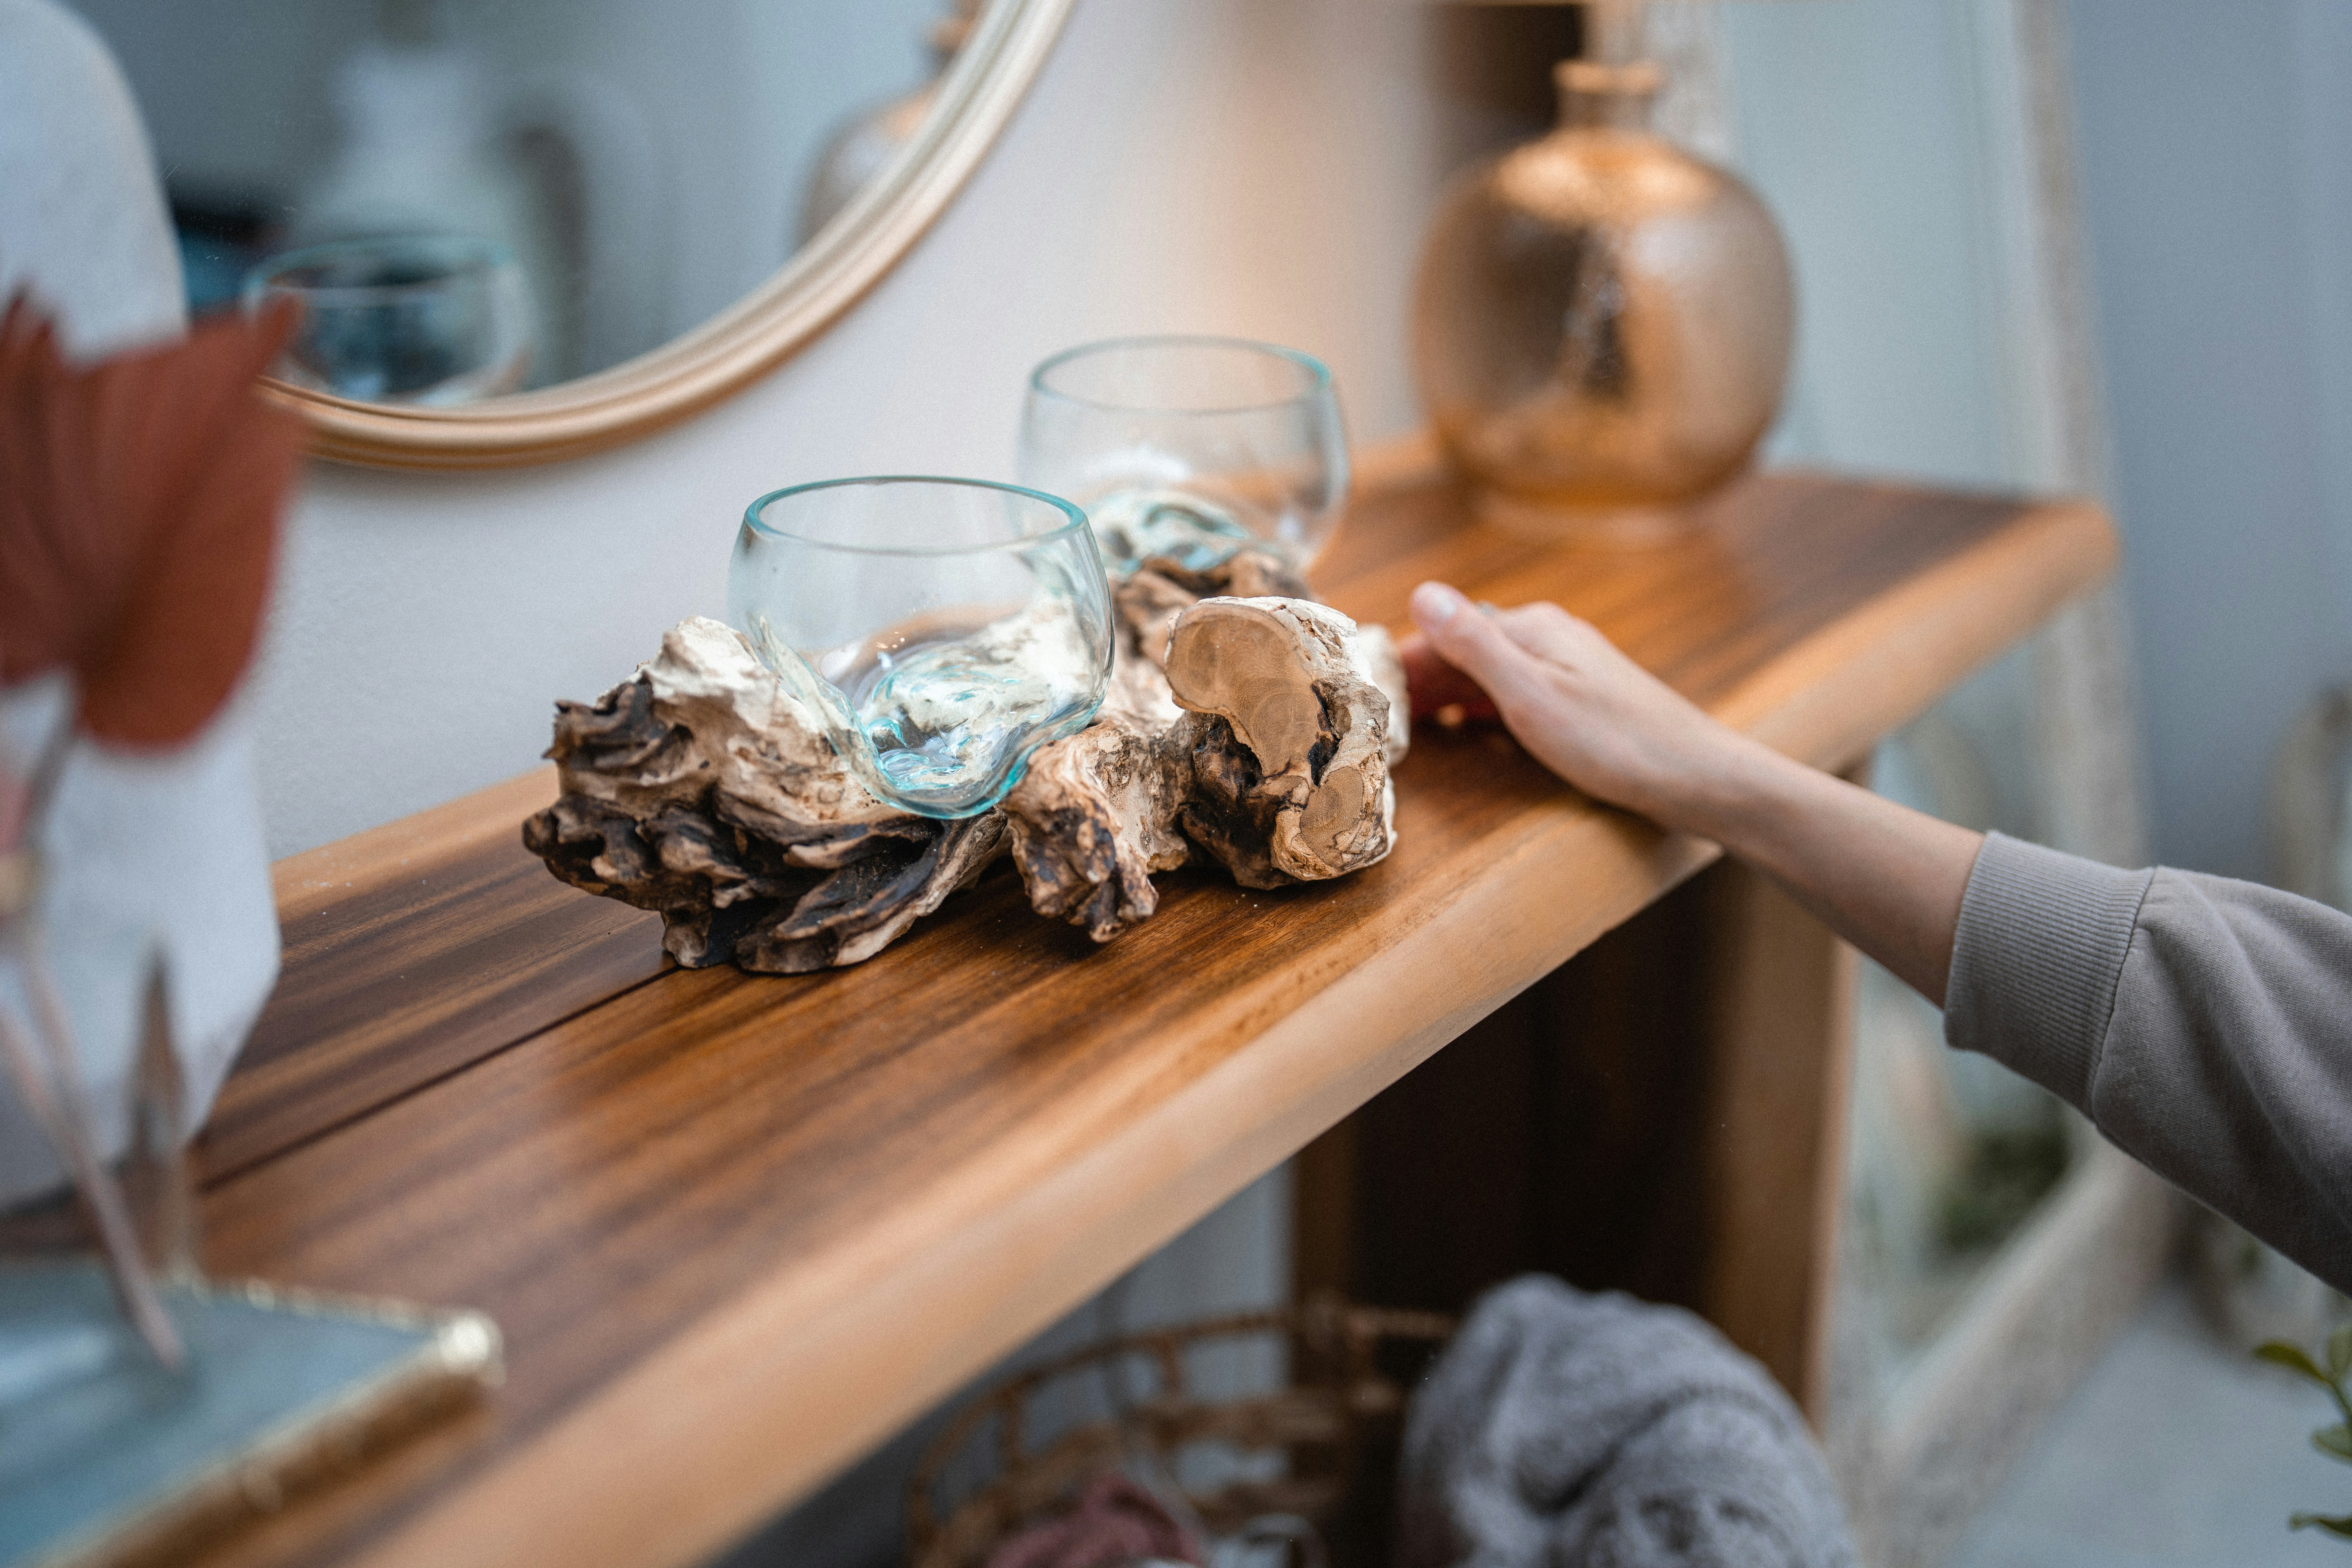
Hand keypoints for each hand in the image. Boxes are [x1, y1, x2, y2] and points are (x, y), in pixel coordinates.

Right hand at [1401, 581, 1773, 832]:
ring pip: (1489, 676)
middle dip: (1420, 680)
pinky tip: (1472, 732)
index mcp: (1532, 628)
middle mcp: (1549, 638)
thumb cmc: (1615, 741)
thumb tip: (1423, 591)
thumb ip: (1474, 644)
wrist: (1696, 777)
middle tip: (1375, 716)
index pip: (1445, 634)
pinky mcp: (1581, 701)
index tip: (1362, 691)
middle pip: (1465, 652)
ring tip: (1410, 726)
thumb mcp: (1530, 693)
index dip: (1401, 662)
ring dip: (1449, 696)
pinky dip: (1483, 711)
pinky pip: (1514, 697)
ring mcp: (1567, 669)